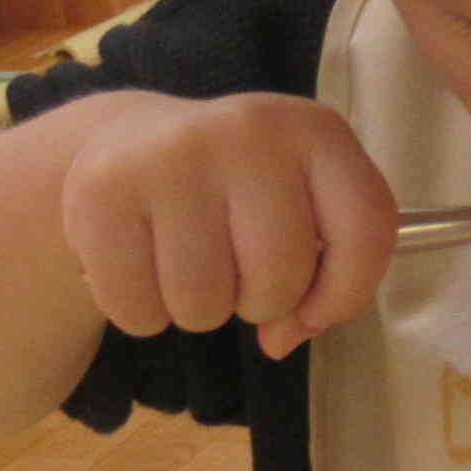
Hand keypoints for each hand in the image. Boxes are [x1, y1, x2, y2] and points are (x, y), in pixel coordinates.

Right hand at [57, 91, 397, 359]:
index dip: (346, 292)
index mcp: (316, 131)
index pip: (366, 229)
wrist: (131, 143)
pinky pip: (138, 311)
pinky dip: (141, 313)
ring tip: (184, 259)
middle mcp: (249, 130)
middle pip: (278, 280)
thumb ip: (322, 280)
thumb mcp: (301, 210)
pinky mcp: (103, 189)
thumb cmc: (236, 193)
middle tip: (230, 264)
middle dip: (257, 302)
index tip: (313, 309)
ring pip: (204, 306)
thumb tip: (279, 340)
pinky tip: (140, 264)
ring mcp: (172, 154)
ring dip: (197, 310)